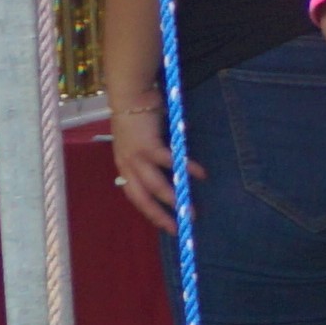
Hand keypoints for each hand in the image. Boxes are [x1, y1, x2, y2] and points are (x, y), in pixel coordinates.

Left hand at [109, 91, 177, 233]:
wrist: (130, 96)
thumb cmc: (138, 117)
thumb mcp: (140, 142)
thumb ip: (152, 156)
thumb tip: (173, 167)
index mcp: (124, 167)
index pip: (135, 196)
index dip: (150, 212)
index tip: (166, 224)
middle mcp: (127, 166)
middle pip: (142, 199)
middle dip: (160, 216)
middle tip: (178, 228)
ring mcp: (136, 157)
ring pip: (155, 186)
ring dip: (174, 200)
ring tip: (190, 210)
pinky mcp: (148, 146)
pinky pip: (170, 162)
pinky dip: (186, 169)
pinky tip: (201, 174)